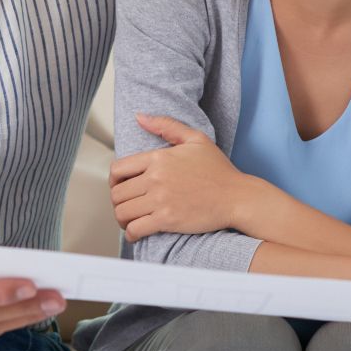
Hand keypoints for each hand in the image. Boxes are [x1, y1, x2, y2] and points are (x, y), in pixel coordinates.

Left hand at [110, 115, 244, 239]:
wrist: (237, 197)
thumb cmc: (218, 170)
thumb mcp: (195, 139)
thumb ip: (166, 125)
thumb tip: (140, 117)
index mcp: (158, 158)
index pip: (118, 169)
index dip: (113, 180)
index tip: (120, 186)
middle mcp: (156, 178)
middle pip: (117, 193)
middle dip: (117, 201)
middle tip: (126, 205)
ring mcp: (161, 200)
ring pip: (123, 212)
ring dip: (122, 218)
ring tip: (130, 220)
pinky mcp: (167, 220)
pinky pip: (136, 229)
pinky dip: (131, 233)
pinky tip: (137, 232)